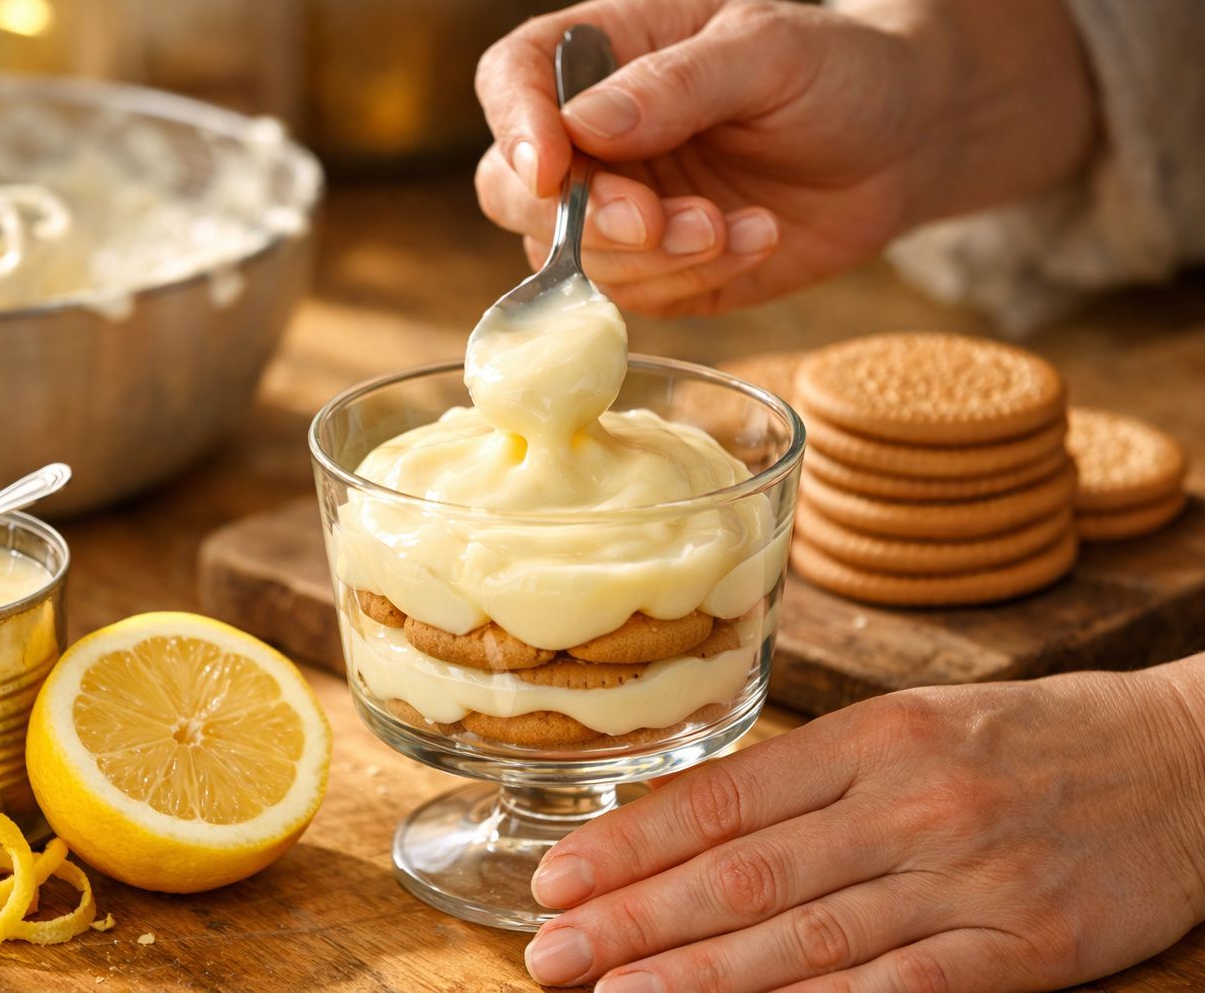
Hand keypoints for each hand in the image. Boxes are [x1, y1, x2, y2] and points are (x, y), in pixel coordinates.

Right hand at [474, 0, 925, 316]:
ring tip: (733, 225)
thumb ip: (676, 84)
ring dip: (650, 258)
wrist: (904, 144)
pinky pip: (635, 298)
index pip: (512, 78)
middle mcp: (594, 136)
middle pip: (512, 189)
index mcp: (606, 53)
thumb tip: (585, 125)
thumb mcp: (769, 52)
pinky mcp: (655, 272)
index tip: (552, 171)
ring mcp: (618, 209)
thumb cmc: (839, 71)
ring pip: (568, 259)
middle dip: (582, 218)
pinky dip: (692, 279)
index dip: (515, 126)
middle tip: (658, 222)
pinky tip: (754, 237)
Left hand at [524, 665, 1204, 990]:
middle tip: (551, 953)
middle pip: (748, 873)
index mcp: (871, 738)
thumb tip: (695, 823)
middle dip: (637, 919)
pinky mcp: (1028, 943)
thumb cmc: (1029, 741)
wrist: (1182, 759)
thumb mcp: (913, 727)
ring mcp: (967, 875)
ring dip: (701, 976)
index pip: (724, 797)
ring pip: (809, 937)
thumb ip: (813, 778)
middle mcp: (908, 801)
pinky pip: (907, 988)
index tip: (558, 878)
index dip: (633, 843)